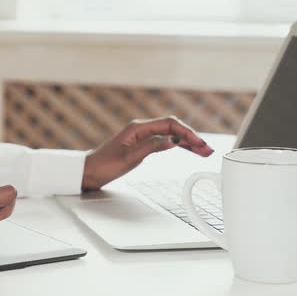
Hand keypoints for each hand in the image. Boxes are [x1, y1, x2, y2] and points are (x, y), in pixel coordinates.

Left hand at [82, 116, 214, 190]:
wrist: (89, 171)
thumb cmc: (105, 165)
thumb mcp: (130, 158)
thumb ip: (152, 147)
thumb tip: (173, 140)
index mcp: (137, 128)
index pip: (169, 124)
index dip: (186, 132)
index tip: (198, 143)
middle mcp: (140, 129)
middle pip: (172, 128)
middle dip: (191, 137)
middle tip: (206, 149)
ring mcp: (141, 136)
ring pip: (170, 135)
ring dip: (186, 142)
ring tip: (203, 151)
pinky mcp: (141, 144)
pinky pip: (163, 141)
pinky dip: (176, 145)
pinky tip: (187, 149)